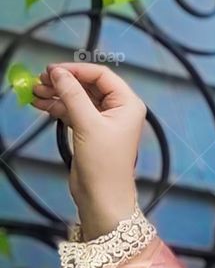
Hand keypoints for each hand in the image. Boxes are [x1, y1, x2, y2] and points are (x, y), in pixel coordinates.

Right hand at [30, 61, 144, 237]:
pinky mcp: (91, 131)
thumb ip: (72, 94)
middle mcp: (119, 109)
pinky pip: (74, 111)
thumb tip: (57, 72)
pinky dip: (58, 107)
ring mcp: (104, 120)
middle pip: (88, 85)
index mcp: (127, 103)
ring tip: (34, 92)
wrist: (102, 198)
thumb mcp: (87, 123)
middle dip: (64, 82)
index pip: (101, 75)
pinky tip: (40, 104)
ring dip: (57, 94)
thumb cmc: (103, 161)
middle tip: (39, 81)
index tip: (52, 70)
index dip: (76, 70)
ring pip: (79, 98)